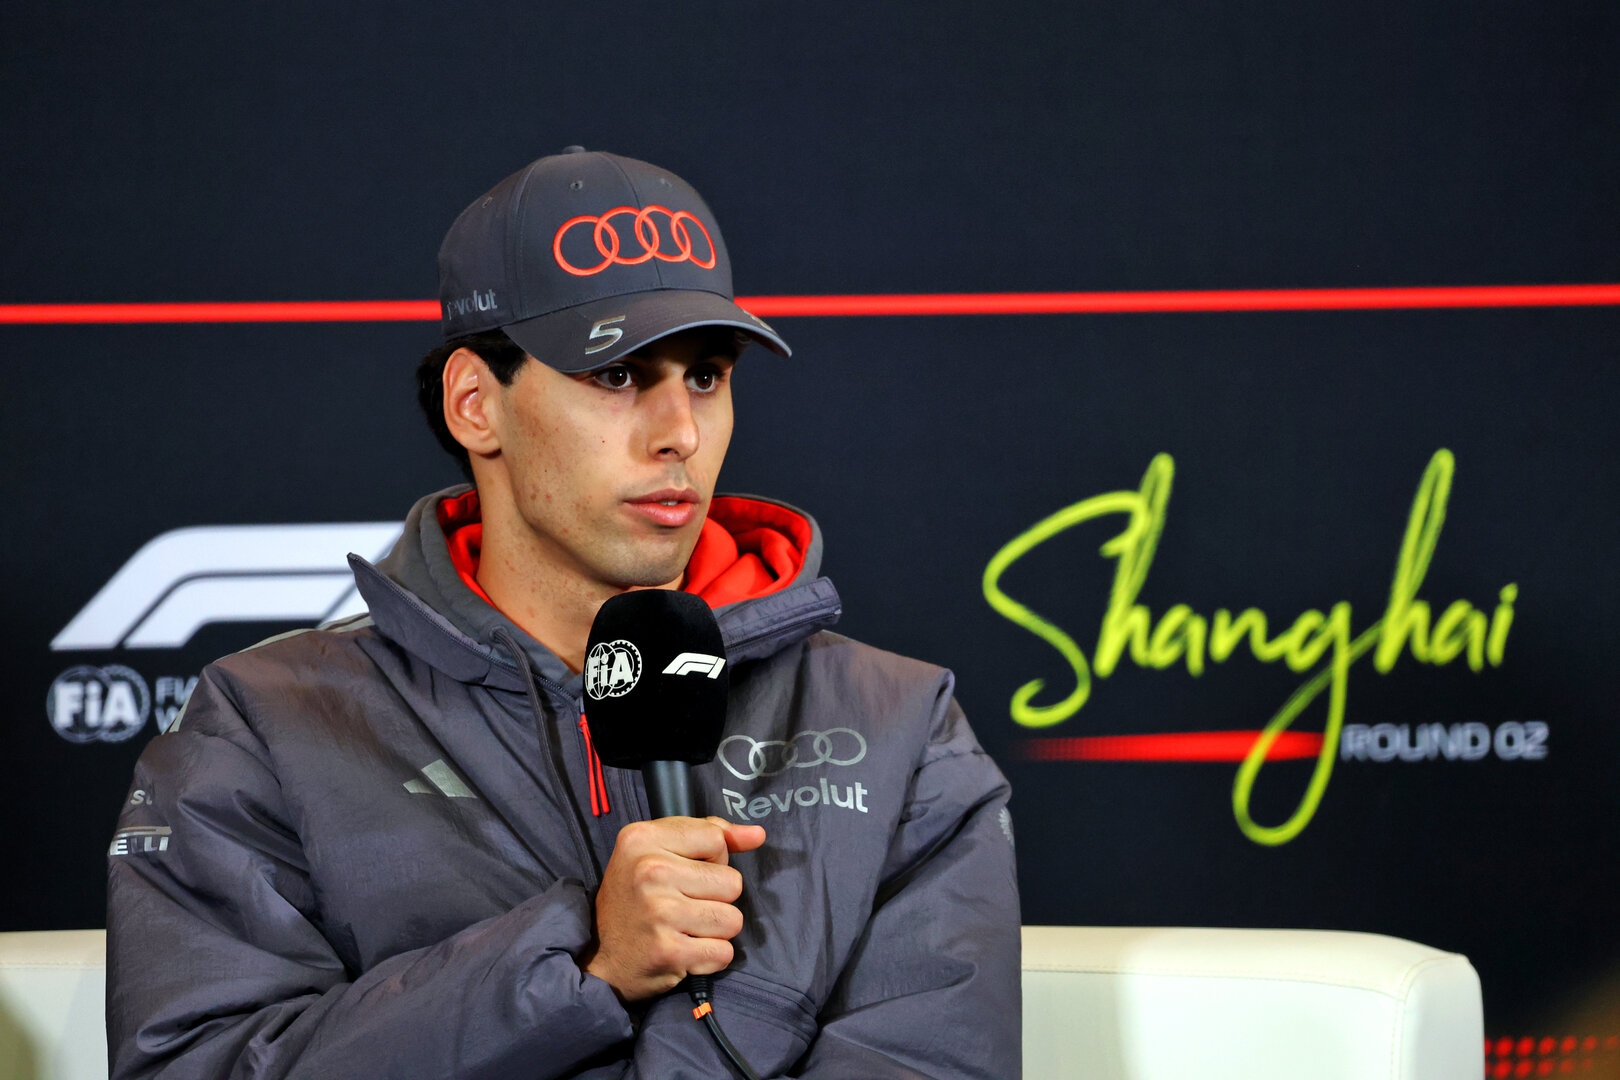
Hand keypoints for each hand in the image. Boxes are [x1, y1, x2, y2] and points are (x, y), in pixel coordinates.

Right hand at [583, 815, 765, 1001]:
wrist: (601, 958)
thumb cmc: (635, 899)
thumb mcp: (656, 851)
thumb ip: (708, 834)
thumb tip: (757, 834)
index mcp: (642, 838)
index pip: (715, 838)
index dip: (713, 859)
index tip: (689, 873)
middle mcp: (649, 871)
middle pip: (732, 881)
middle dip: (717, 898)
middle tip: (684, 906)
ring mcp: (660, 912)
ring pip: (733, 919)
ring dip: (716, 930)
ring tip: (686, 929)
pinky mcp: (670, 951)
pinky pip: (724, 952)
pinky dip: (710, 956)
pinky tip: (686, 950)